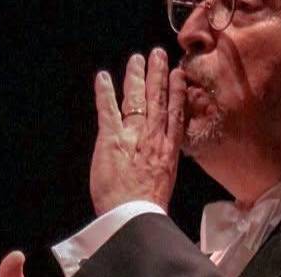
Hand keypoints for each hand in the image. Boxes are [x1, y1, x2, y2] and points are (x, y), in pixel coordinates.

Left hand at [90, 48, 186, 215]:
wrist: (134, 218)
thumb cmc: (147, 208)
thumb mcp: (165, 182)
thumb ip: (162, 161)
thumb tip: (161, 155)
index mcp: (168, 151)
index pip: (175, 114)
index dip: (176, 92)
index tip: (178, 75)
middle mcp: (153, 139)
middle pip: (157, 100)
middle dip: (158, 75)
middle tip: (158, 55)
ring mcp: (133, 137)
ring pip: (136, 99)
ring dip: (136, 77)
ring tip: (137, 59)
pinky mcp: (111, 140)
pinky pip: (108, 110)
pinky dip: (105, 92)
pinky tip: (103, 77)